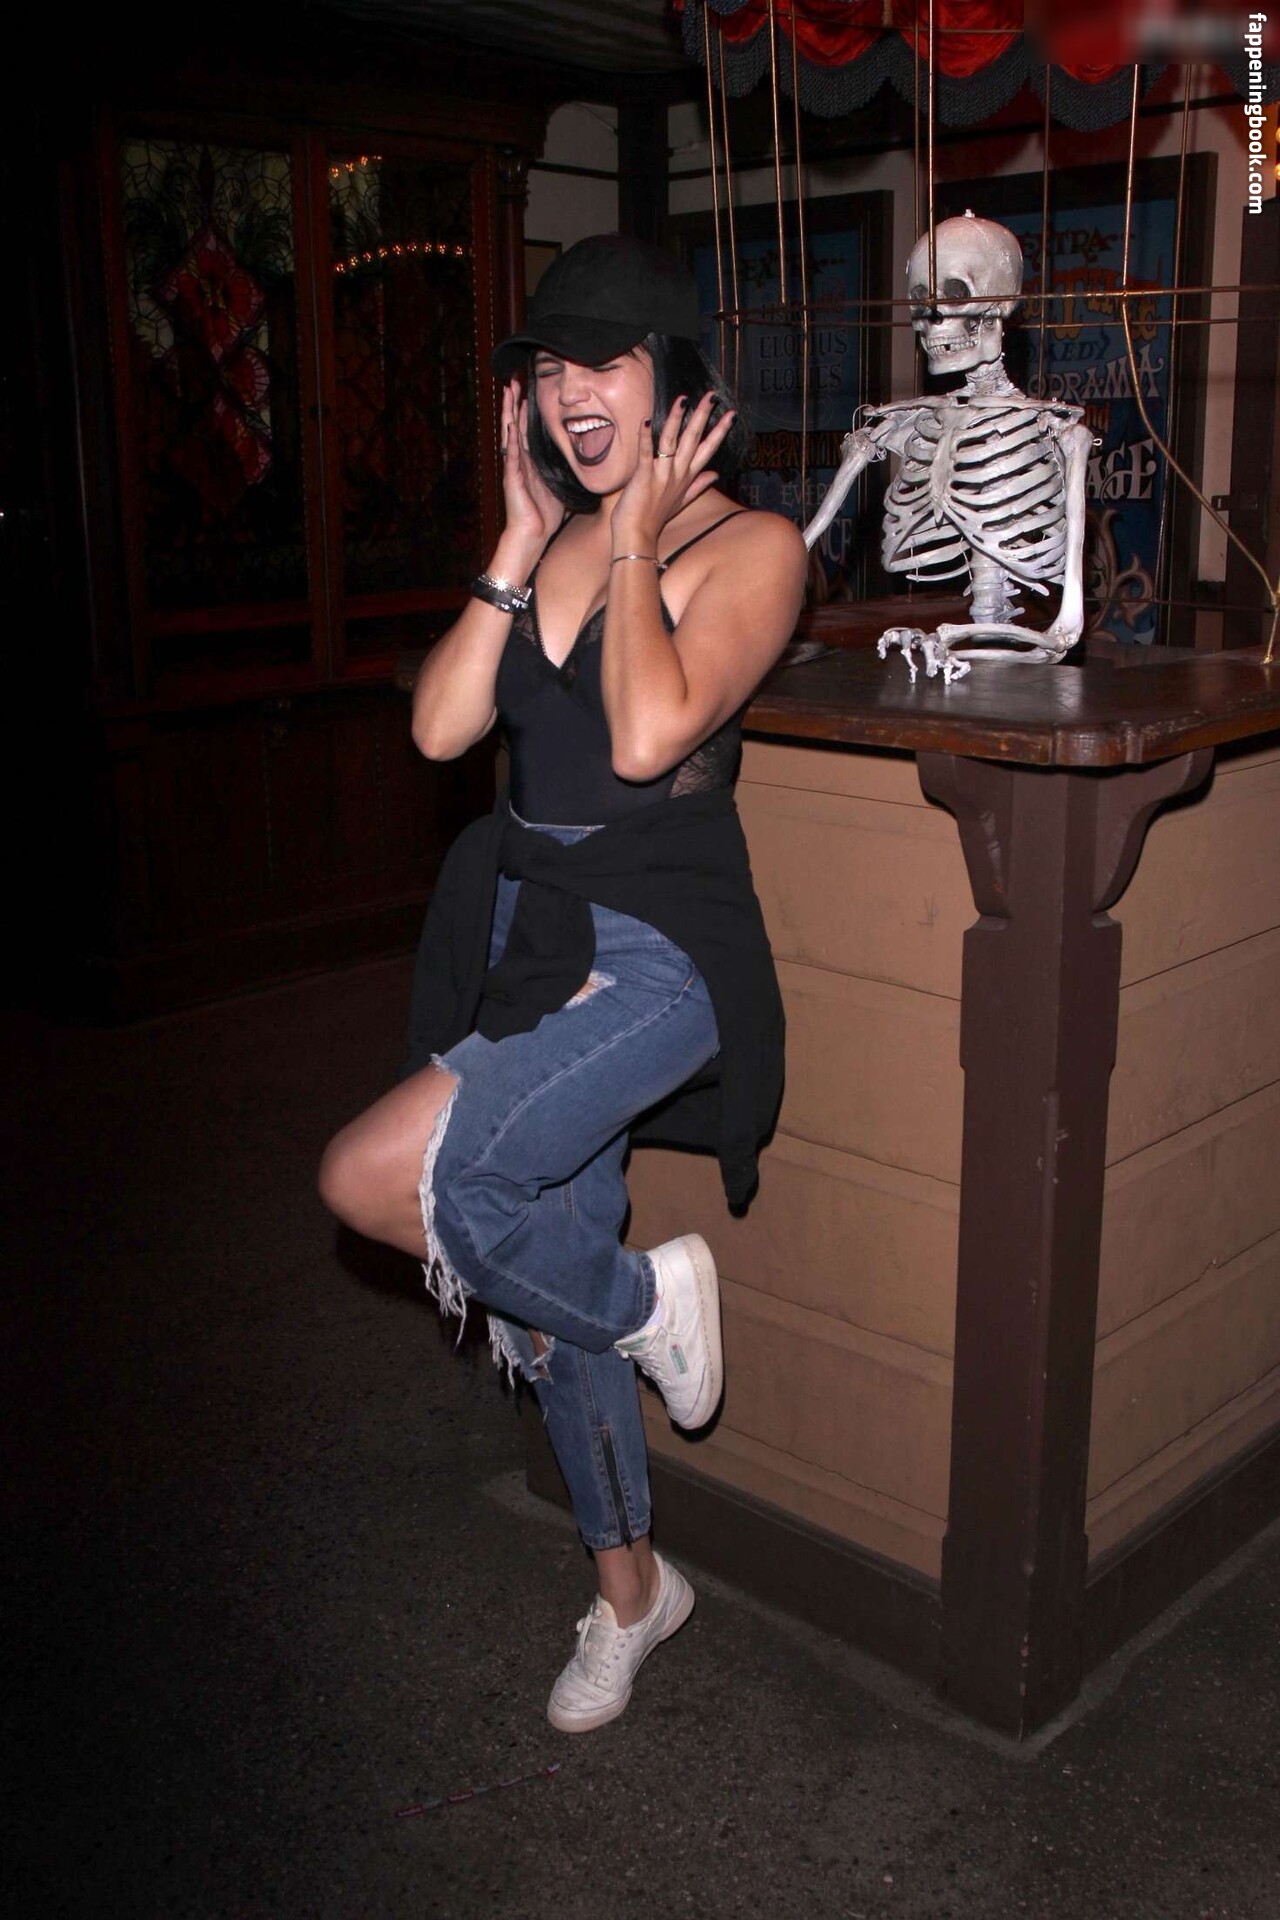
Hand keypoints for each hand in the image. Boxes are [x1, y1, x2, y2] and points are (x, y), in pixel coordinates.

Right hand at [499, 379, 563, 558]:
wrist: (532, 535)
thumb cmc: (546, 515)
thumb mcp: (562, 486)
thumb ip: (569, 472)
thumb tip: (590, 463)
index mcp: (532, 462)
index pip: (529, 430)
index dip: (529, 411)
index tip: (530, 391)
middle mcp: (520, 460)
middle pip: (516, 424)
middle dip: (516, 403)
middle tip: (515, 381)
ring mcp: (514, 467)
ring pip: (510, 432)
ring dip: (509, 412)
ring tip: (508, 391)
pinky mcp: (512, 478)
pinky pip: (511, 453)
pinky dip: (511, 437)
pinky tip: (511, 422)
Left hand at [610, 391, 736, 553]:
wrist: (638, 536)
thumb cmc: (656, 518)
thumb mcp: (682, 501)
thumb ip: (699, 485)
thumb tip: (715, 474)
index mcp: (687, 476)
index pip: (708, 449)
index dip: (720, 431)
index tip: (732, 414)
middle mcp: (677, 473)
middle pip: (694, 439)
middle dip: (703, 416)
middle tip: (711, 395)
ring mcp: (662, 475)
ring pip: (672, 441)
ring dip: (678, 420)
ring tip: (683, 400)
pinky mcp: (644, 477)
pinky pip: (646, 453)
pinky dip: (645, 437)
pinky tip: (646, 420)